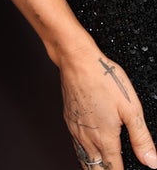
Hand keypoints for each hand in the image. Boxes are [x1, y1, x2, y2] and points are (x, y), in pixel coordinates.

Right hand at [59, 42, 156, 169]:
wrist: (76, 59)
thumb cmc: (103, 78)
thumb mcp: (131, 108)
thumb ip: (141, 138)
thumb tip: (151, 161)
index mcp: (105, 138)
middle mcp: (87, 137)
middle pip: (95, 169)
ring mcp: (75, 128)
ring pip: (83, 159)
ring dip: (94, 167)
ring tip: (102, 169)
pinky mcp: (68, 118)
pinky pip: (75, 145)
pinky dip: (83, 154)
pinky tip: (87, 150)